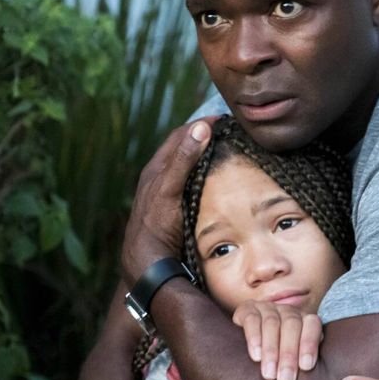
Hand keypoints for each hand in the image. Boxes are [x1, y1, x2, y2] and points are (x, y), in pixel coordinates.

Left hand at [120, 117, 215, 284]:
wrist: (149, 261)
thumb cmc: (157, 224)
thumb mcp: (169, 189)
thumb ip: (183, 159)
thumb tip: (201, 128)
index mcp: (157, 168)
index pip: (181, 135)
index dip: (201, 124)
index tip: (223, 118)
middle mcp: (160, 177)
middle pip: (184, 147)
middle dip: (204, 135)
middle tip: (229, 130)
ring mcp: (167, 192)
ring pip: (188, 165)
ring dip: (205, 154)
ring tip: (226, 149)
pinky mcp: (174, 206)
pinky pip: (191, 181)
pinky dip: (204, 173)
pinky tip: (216, 178)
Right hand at [232, 300, 322, 379]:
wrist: (247, 345)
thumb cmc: (278, 358)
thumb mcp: (295, 358)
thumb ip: (305, 363)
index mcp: (303, 320)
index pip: (312, 325)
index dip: (310, 344)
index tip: (306, 366)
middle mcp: (286, 311)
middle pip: (292, 325)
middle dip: (289, 353)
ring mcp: (267, 307)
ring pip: (272, 323)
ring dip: (271, 350)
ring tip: (269, 374)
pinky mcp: (246, 309)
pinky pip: (252, 320)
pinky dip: (254, 338)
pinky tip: (255, 356)